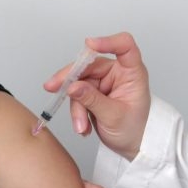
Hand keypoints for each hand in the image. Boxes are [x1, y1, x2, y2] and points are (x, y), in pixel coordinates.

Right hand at [46, 32, 149, 159]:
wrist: (131, 146)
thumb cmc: (134, 129)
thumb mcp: (113, 116)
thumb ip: (92, 100)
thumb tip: (72, 86)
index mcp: (132, 72)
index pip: (124, 46)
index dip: (107, 41)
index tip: (89, 44)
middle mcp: (117, 72)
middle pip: (89, 64)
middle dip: (71, 80)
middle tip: (53, 88)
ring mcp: (103, 81)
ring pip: (78, 83)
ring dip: (76, 106)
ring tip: (81, 126)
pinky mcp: (92, 91)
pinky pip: (76, 95)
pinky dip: (76, 111)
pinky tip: (83, 126)